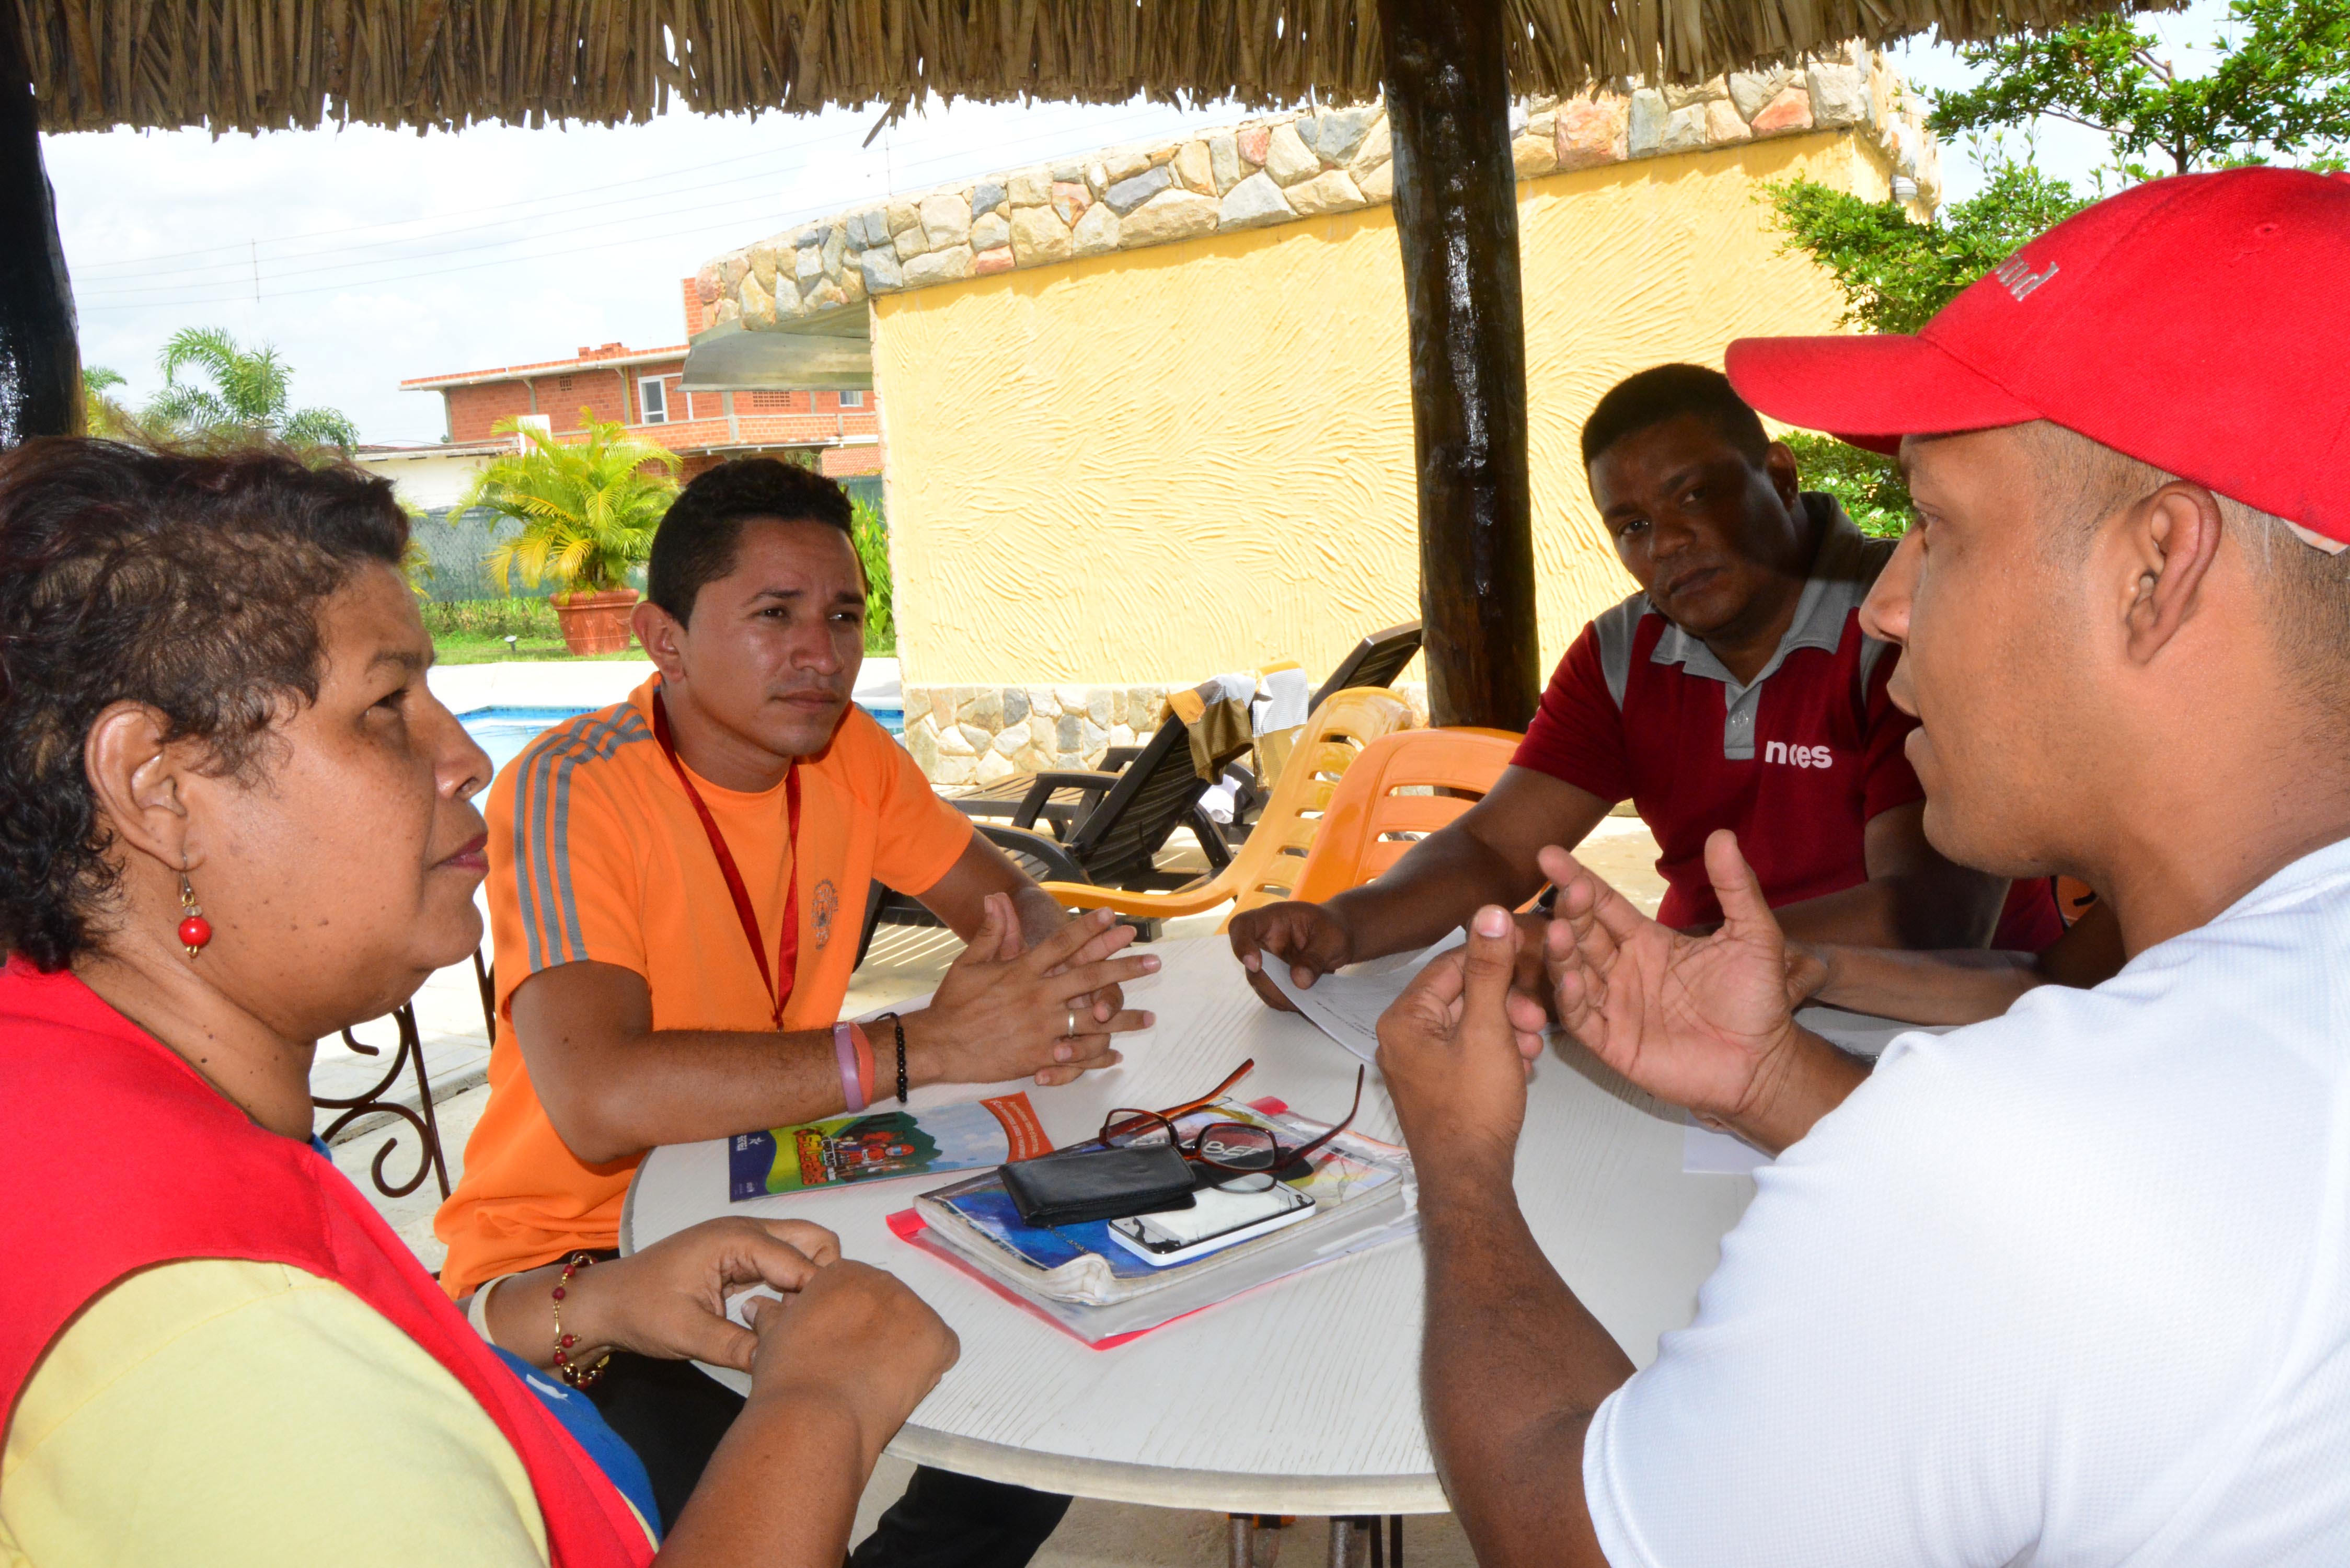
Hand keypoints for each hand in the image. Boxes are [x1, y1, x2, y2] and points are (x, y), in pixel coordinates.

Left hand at [564, 1217, 840, 1371]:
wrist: (604, 1303)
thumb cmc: (641, 1311)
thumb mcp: (688, 1333)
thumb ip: (737, 1346)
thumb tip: (779, 1363)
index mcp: (737, 1239)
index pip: (801, 1262)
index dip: (815, 1297)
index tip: (819, 1334)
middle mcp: (747, 1231)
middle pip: (814, 1240)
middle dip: (823, 1278)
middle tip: (811, 1323)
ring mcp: (744, 1242)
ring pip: (802, 1249)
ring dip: (808, 1282)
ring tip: (796, 1323)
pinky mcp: (740, 1258)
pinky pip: (783, 1263)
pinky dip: (792, 1286)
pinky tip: (780, 1319)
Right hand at [739, 1259, 959, 1457]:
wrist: (815, 1415)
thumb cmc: (789, 1376)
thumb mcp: (773, 1337)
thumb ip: (772, 1315)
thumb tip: (757, 1305)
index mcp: (843, 1273)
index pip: (854, 1289)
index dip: (847, 1322)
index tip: (836, 1346)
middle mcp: (884, 1281)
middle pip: (887, 1304)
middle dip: (876, 1332)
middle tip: (855, 1366)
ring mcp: (916, 1308)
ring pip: (914, 1327)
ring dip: (901, 1350)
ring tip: (874, 1381)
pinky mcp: (940, 1339)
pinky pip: (941, 1350)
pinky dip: (927, 1368)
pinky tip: (899, 1387)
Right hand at [910, 895, 1158, 1088]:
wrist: (940, 1045)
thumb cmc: (953, 1003)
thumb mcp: (969, 963)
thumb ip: (991, 932)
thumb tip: (996, 898)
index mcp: (1023, 970)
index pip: (1063, 943)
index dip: (1090, 928)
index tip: (1114, 916)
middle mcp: (1038, 996)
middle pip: (1090, 976)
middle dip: (1125, 967)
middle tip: (1153, 960)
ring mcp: (1042, 1027)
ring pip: (1093, 1019)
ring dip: (1124, 1018)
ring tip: (1150, 1017)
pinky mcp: (1040, 1055)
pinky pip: (1077, 1055)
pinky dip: (1097, 1056)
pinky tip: (1115, 1055)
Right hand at [1227, 899, 1355, 1011]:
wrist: (1339, 938)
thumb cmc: (1333, 929)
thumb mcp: (1332, 939)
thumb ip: (1316, 957)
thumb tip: (1299, 981)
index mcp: (1273, 919)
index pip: (1242, 926)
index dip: (1241, 945)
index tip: (1255, 965)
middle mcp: (1264, 940)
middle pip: (1250, 964)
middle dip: (1270, 983)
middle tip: (1297, 992)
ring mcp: (1267, 961)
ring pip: (1259, 984)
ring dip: (1280, 996)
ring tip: (1306, 1000)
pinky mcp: (1274, 978)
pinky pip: (1271, 994)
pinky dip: (1286, 1002)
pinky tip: (1304, 1001)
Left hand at [1375, 906, 1536, 1177]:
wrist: (1469, 1179)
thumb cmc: (1475, 1106)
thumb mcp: (1488, 1029)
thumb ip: (1489, 970)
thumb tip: (1490, 912)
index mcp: (1403, 1018)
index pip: (1449, 965)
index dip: (1495, 960)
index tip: (1532, 964)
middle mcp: (1401, 1037)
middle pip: (1460, 996)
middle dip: (1505, 1004)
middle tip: (1539, 1021)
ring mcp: (1417, 1064)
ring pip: (1469, 1025)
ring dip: (1506, 1029)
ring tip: (1534, 1048)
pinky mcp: (1435, 1086)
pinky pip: (1467, 1052)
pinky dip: (1496, 1053)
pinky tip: (1521, 1067)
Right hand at [1532, 831, 1840, 1148]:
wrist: (1763, 1062)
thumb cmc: (1756, 1000)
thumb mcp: (1753, 935)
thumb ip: (1736, 887)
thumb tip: (1722, 834)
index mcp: (1647, 942)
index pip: (1604, 905)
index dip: (1578, 879)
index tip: (1551, 854)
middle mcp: (1623, 970)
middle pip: (1583, 933)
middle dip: (1570, 910)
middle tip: (1566, 889)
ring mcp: (1615, 1007)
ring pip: (1574, 972)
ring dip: (1562, 951)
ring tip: (1558, 929)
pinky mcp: (1613, 1043)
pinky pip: (1582, 1018)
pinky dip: (1572, 999)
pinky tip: (1572, 979)